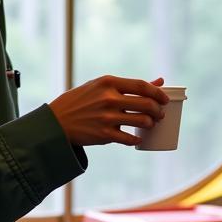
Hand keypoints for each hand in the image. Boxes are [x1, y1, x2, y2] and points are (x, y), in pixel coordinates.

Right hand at [49, 76, 168, 145]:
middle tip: (160, 114)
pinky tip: (137, 138)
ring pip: (142, 121)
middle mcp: (109, 98)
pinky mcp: (104, 134)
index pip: (142, 86)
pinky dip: (137, 139)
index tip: (164, 99)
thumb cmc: (82, 101)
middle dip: (158, 111)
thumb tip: (159, 82)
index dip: (158, 94)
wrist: (57, 121)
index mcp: (108, 82)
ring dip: (151, 124)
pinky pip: (130, 139)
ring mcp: (107, 117)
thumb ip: (129, 85)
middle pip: (146, 104)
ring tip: (150, 124)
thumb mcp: (101, 86)